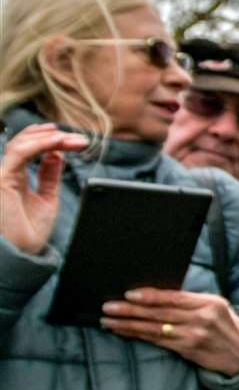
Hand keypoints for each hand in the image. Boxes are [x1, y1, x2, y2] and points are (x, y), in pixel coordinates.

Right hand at [0, 123, 88, 254]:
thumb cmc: (28, 232)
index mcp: (16, 176)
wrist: (21, 254)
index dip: (48, 139)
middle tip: (79, 139)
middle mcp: (7, 173)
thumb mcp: (47, 198)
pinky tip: (58, 143)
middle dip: (53, 136)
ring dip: (50, 138)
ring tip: (73, 140)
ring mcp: (3, 175)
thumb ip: (49, 176)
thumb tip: (57, 154)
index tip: (73, 139)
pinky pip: (20, 153)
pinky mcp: (2, 179)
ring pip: (22, 143)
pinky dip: (40, 144)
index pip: (29, 148)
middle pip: (26, 142)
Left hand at [102, 288, 238, 375]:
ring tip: (109, 321)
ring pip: (154, 329)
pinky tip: (125, 332)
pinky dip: (139, 336)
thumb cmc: (227, 326)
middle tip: (108, 307)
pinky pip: (158, 342)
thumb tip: (157, 295)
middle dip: (131, 310)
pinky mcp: (188, 351)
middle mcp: (202, 320)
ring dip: (128, 325)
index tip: (128, 294)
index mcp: (210, 303)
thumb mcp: (217, 307)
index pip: (174, 297)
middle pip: (160, 313)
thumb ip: (191, 301)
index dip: (150, 296)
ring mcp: (195, 337)